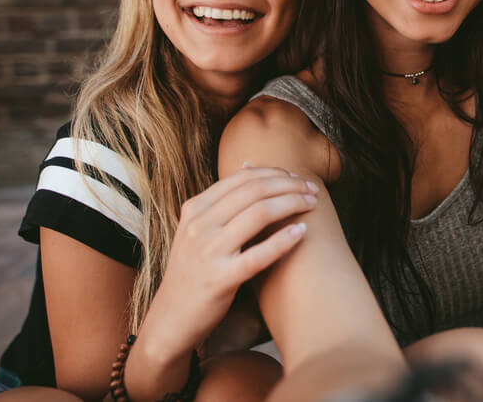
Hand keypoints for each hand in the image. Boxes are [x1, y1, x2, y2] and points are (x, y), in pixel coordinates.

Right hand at [137, 165, 317, 363]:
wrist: (170, 318)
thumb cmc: (192, 271)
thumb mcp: (197, 229)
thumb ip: (221, 200)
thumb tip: (248, 165)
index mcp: (195, 209)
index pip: (242, 179)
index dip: (275, 173)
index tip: (297, 178)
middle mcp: (199, 225)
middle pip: (254, 191)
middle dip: (289, 186)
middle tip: (312, 190)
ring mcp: (208, 252)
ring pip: (259, 214)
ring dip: (292, 205)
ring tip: (311, 205)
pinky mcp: (219, 279)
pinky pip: (258, 255)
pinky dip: (283, 241)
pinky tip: (302, 233)